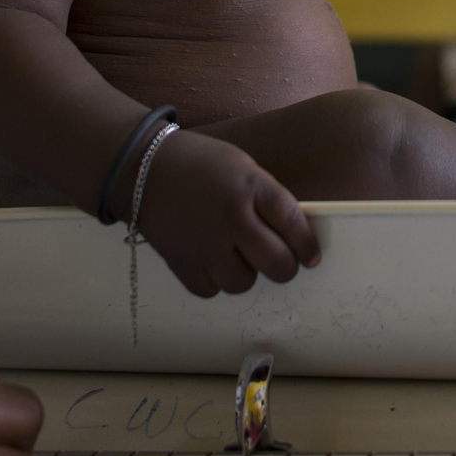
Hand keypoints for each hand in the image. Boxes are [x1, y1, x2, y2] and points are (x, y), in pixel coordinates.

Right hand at [137, 129, 320, 296]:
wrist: (144, 168)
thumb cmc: (202, 165)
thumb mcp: (243, 168)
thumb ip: (268, 200)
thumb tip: (294, 238)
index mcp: (251, 186)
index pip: (292, 222)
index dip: (307, 245)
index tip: (311, 256)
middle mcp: (230, 216)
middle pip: (276, 263)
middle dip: (285, 267)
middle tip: (280, 262)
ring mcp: (204, 243)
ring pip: (243, 283)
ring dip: (246, 273)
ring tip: (236, 255)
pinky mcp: (180, 262)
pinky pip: (211, 290)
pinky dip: (215, 281)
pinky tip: (212, 260)